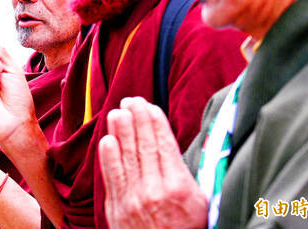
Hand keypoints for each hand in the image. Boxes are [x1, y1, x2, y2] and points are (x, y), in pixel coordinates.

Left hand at [98, 97, 207, 228]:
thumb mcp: (200, 204)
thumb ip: (188, 176)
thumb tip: (178, 147)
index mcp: (179, 188)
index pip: (164, 145)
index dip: (156, 123)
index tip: (151, 106)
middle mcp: (155, 190)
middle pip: (144, 145)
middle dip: (137, 119)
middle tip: (132, 100)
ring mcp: (134, 198)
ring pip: (126, 156)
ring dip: (121, 130)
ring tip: (118, 111)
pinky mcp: (117, 207)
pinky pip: (112, 176)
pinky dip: (108, 156)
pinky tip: (107, 139)